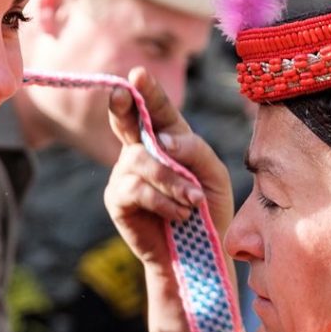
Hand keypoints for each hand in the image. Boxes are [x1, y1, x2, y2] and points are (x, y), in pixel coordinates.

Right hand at [105, 68, 233, 274]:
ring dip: (172, 181)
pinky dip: (163, 201)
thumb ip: (194, 150)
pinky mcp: (117, 198)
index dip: (146, 91)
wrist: (200, 255)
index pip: (155, 109)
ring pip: (142, 160)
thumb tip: (162, 141)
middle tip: (122, 94)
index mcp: (167, 137)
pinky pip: (136, 189)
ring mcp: (125, 173)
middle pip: (127, 121)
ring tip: (194, 202)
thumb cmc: (208, 209)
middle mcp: (141, 149)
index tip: (138, 75)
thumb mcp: (213, 174)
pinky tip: (178, 214)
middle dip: (124, 106)